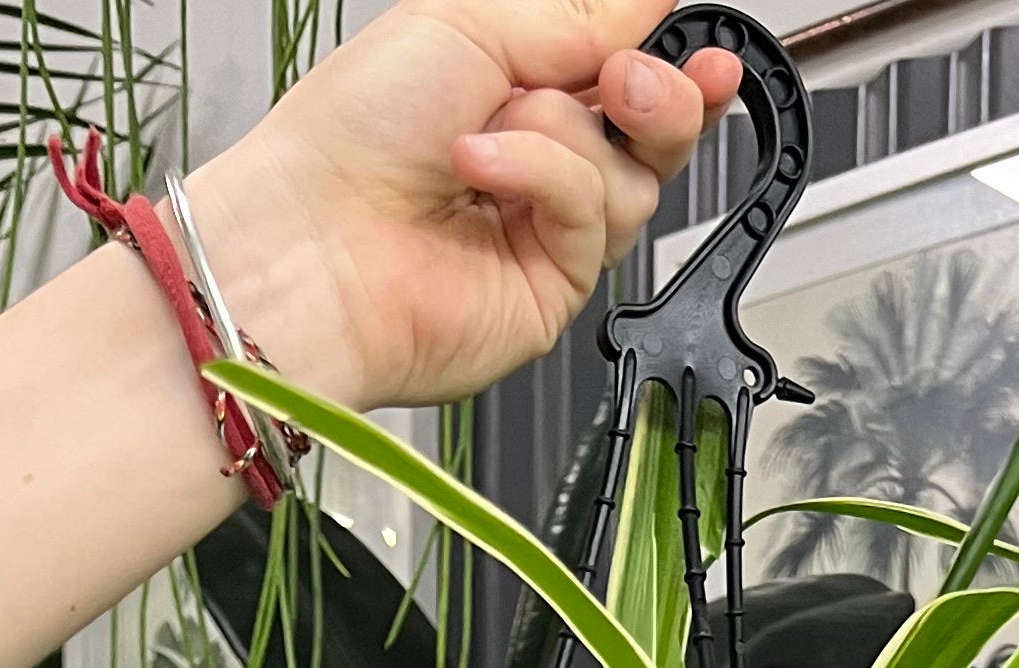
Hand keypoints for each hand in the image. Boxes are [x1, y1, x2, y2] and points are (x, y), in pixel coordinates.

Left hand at [188, 0, 744, 415]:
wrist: (314, 243)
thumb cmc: (352, 134)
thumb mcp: (470, 25)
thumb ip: (574, 17)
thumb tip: (650, 5)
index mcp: (514, 93)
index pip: (624, 78)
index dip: (672, 65)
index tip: (705, 49)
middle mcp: (537, 166)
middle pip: (655, 136)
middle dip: (657, 98)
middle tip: (625, 84)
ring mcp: (546, 232)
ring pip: (634, 178)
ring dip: (570, 138)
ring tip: (500, 130)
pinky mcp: (552, 288)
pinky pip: (595, 216)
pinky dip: (544, 179)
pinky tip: (485, 171)